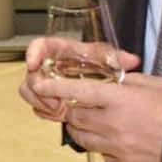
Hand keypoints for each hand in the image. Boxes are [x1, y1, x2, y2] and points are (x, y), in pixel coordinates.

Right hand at [17, 36, 140, 121]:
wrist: (97, 74)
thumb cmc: (98, 62)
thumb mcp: (107, 58)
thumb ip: (116, 58)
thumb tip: (132, 61)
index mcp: (61, 51)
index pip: (40, 45)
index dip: (32, 53)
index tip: (32, 64)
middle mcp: (49, 64)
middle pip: (31, 73)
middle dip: (38, 88)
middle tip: (54, 102)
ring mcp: (46, 81)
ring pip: (29, 90)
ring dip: (39, 101)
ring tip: (57, 111)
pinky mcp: (47, 96)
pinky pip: (37, 103)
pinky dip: (44, 110)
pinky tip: (56, 115)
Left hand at [33, 71, 161, 161]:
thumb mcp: (155, 85)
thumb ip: (129, 82)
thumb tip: (114, 80)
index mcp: (119, 100)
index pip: (77, 92)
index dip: (54, 88)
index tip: (39, 84)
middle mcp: (113, 124)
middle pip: (75, 117)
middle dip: (70, 110)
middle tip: (74, 105)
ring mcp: (117, 147)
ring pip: (83, 138)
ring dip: (81, 129)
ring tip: (91, 122)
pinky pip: (101, 155)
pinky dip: (100, 146)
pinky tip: (112, 139)